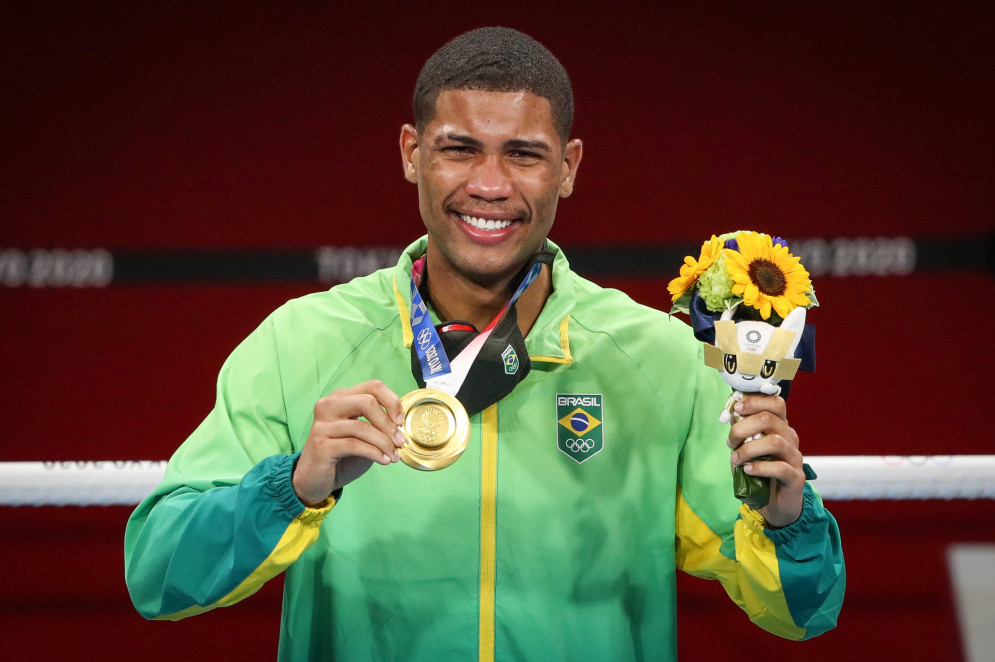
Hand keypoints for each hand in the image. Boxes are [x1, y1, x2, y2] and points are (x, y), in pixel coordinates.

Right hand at [292, 380, 406, 506]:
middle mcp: (328, 406)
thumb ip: (378, 426)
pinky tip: (384, 461)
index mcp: (341, 398)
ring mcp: (322, 425)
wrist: (314, 480)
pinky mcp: (321, 445)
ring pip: (362, 427)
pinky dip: (374, 453)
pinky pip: (354, 445)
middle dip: (388, 424)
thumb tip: (401, 428)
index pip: (373, 387)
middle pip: (367, 402)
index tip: (400, 422)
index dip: (392, 401)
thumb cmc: (342, 456)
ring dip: (384, 443)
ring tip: (393, 456)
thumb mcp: (363, 437)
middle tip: (400, 441)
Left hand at [726, 394, 804, 527]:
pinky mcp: (796, 477)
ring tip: (735, 459)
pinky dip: (760, 467)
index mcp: (780, 427)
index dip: (755, 401)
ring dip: (749, 449)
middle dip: (743, 427)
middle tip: (730, 441)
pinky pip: (780, 468)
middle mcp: (790, 438)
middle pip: (769, 419)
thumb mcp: (746, 449)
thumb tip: (728, 415)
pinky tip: (747, 470)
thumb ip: (741, 433)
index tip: (736, 408)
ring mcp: (795, 457)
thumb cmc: (758, 472)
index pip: (776, 403)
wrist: (774, 504)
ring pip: (775, 442)